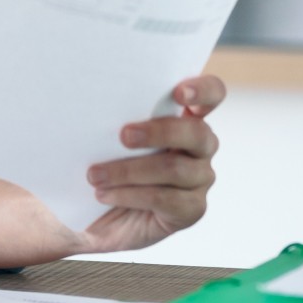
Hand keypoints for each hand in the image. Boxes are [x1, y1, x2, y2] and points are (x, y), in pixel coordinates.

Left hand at [80, 74, 224, 253]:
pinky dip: (129, 195)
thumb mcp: (106, 136)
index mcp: (183, 116)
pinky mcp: (191, 209)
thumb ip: (114, 117)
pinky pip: (165, 199)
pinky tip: (104, 194)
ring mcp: (199, 178)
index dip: (203, 90)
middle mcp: (199, 146)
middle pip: (197, 133)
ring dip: (129, 170)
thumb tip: (90, 101)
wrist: (95, 211)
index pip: (211, 94)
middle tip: (123, 136)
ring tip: (94, 175)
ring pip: (175, 169)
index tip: (178, 93)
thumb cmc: (103, 161)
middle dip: (159, 132)